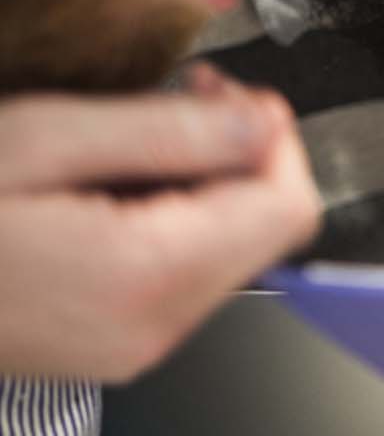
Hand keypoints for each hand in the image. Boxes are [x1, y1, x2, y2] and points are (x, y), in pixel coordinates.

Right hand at [0, 65, 319, 380]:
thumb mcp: (42, 139)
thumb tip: (261, 120)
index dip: (273, 135)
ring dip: (200, 184)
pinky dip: (166, 219)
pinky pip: (181, 272)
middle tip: (177, 102)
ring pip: (229, 248)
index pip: (288, 204)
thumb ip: (169, 131)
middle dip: (239, 156)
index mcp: (148, 275)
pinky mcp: (114, 343)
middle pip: (266, 229)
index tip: (224, 90)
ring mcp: (136, 344)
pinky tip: (104, 190)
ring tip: (119, 147)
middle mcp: (155, 327)